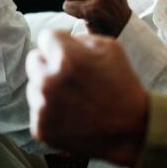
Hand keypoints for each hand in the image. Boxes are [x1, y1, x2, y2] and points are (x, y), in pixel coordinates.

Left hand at [26, 30, 148, 167]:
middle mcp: (48, 81)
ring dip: (48, 89)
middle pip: (33, 60)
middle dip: (49, 63)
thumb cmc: (123, 86)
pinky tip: (71, 115)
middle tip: (70, 76)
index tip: (67, 52)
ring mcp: (42, 106)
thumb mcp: (111, 48)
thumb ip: (79, 38)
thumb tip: (60, 40)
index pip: (44, 37)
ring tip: (74, 99)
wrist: (132, 130)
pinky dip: (50, 112)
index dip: (59, 43)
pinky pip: (37, 111)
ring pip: (34, 86)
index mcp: (65, 58)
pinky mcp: (40, 127)